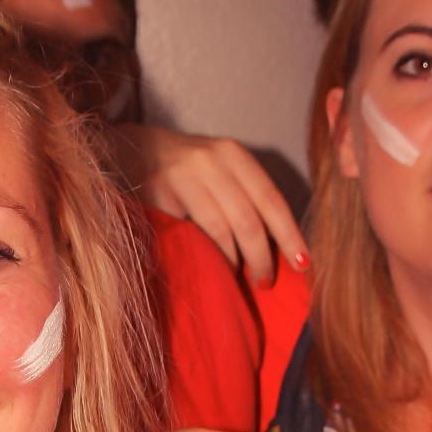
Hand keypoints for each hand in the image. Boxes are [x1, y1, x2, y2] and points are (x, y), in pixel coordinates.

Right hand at [107, 123, 307, 286]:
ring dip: (232, 260)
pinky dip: (201, 254)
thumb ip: (243, 197)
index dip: (289, 235)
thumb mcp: (217, 170)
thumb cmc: (183, 170)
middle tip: (265, 283)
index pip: (270, 199)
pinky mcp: (157, 193)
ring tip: (238, 278)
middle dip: (261, 256)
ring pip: (220, 228)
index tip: (303, 264)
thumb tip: (276, 247)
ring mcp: (182, 175)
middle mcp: (211, 161)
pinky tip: (208, 266)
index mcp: (233, 155)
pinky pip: (186, 233)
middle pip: (248, 218)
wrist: (127, 148)